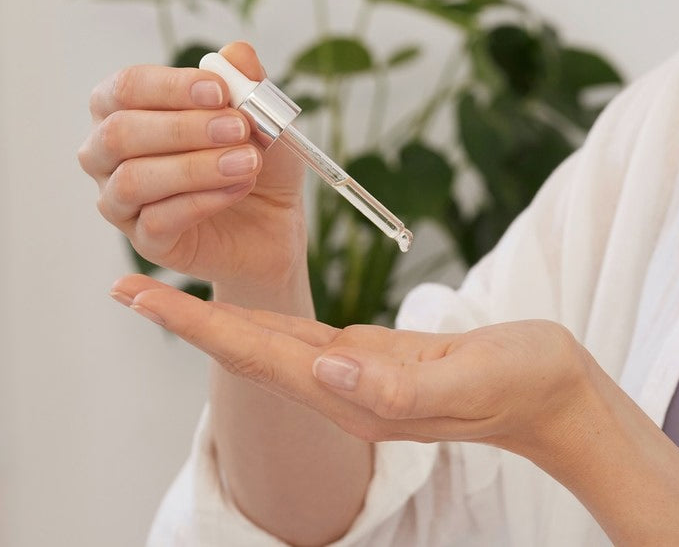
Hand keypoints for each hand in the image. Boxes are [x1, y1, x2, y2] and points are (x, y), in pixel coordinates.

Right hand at [78, 42, 306, 286]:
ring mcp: (120, 201)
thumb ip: (247, 82)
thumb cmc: (253, 159)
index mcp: (124, 109)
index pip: (126, 87)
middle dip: (183, 127)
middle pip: (119, 132)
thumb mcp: (262, 117)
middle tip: (238, 128)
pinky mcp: (144, 241)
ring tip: (248, 161)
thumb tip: (236, 53)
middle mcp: (108, 154)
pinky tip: (238, 189)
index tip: (220, 90)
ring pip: (134, 179)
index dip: (170, 86)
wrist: (274, 223)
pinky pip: (157, 220)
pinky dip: (202, 201)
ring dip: (196, 167)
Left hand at [111, 276, 678, 544]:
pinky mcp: (370, 359)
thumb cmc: (526, 381)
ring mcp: (354, 374)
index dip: (197, 324)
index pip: (259, 354)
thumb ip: (400, 382)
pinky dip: (262, 315)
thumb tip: (325, 366)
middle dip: (185, 319)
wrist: (554, 395)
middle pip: (247, 349)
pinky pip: (301, 336)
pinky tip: (244, 305)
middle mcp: (343, 386)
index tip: (139, 294)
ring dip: (213, 317)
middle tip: (124, 283)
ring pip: (268, 343)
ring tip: (165, 290)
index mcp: (359, 392)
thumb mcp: (474, 375)